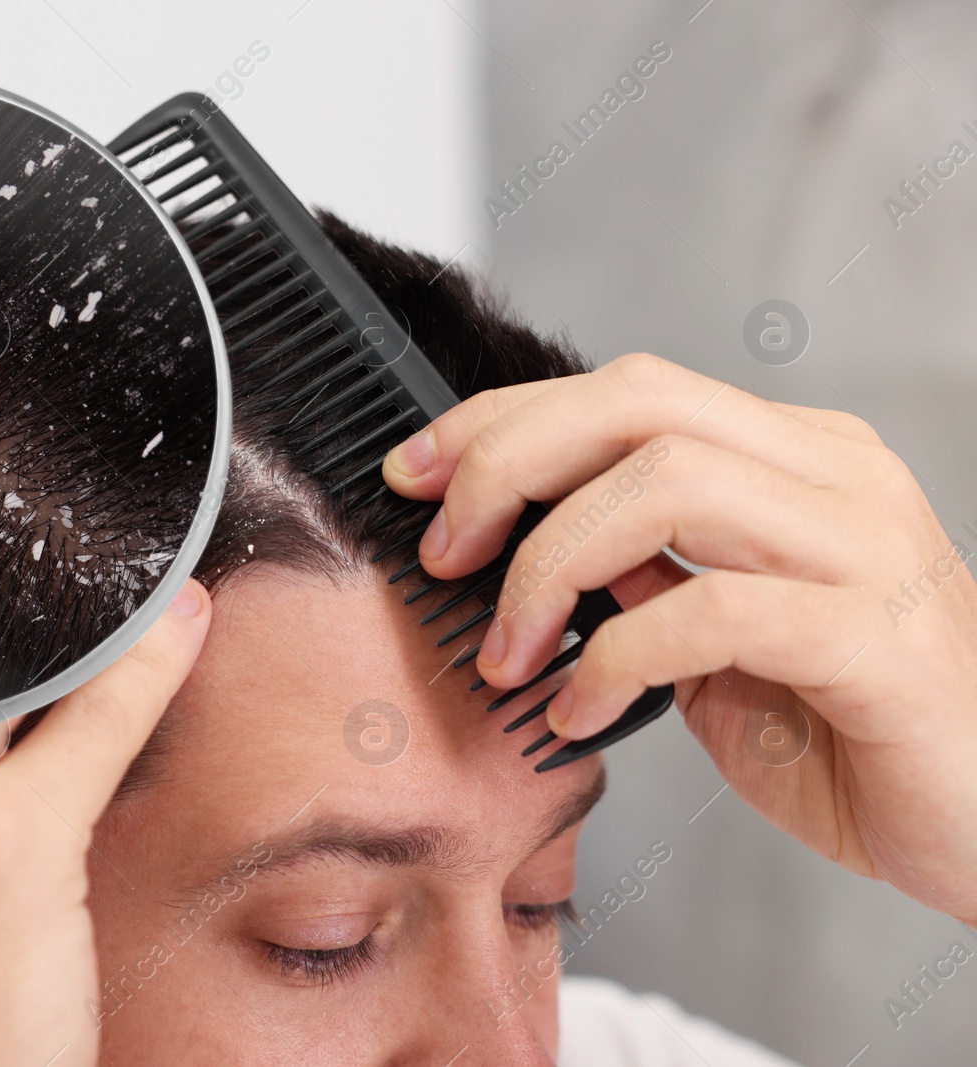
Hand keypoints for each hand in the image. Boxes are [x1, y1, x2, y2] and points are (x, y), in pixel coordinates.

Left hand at [383, 352, 976, 923]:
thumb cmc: (849, 733)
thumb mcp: (716, 641)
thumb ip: (642, 574)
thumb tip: (522, 541)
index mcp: (794, 459)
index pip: (629, 390)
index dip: (504, 420)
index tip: (415, 475)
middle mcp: (835, 477)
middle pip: (639, 403)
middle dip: (507, 464)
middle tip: (443, 551)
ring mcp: (868, 548)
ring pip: (671, 482)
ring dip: (551, 563)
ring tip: (508, 652)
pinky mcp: (882, 640)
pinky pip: (716, 611)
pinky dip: (619, 657)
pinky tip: (582, 710)